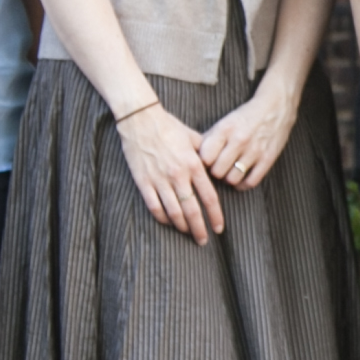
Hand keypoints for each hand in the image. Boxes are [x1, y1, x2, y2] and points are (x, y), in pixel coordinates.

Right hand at [115, 103, 224, 243]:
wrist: (140, 119)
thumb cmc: (168, 126)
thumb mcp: (193, 138)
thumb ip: (205, 155)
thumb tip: (216, 168)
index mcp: (193, 164)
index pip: (209, 197)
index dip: (215, 215)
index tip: (219, 228)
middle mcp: (178, 175)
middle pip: (192, 210)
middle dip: (199, 228)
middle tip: (203, 240)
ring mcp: (159, 179)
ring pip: (173, 212)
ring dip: (182, 226)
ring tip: (187, 232)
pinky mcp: (143, 181)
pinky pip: (154, 206)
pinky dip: (162, 218)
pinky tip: (168, 222)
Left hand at [198, 77, 300, 195]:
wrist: (276, 107)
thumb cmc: (246, 115)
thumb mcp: (225, 121)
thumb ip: (209, 137)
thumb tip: (194, 154)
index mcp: (225, 129)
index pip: (205, 157)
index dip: (204, 161)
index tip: (207, 160)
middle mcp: (239, 140)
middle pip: (217, 171)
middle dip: (216, 171)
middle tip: (218, 167)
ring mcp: (255, 151)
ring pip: (233, 179)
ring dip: (229, 178)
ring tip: (229, 171)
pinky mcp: (268, 159)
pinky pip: (251, 182)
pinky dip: (243, 184)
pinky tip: (240, 178)